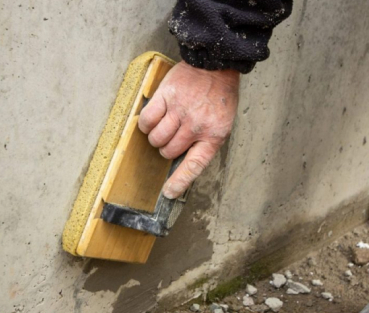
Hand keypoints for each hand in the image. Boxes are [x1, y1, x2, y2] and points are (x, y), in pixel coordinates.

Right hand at [138, 61, 239, 198]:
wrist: (215, 64)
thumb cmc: (219, 95)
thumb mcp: (222, 123)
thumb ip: (205, 142)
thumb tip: (184, 160)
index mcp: (213, 135)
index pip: (193, 165)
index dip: (179, 181)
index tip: (168, 193)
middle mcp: (196, 125)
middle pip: (169, 151)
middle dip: (167, 149)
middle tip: (172, 137)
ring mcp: (180, 111)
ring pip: (156, 138)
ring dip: (156, 137)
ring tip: (163, 127)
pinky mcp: (166, 97)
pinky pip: (147, 120)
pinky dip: (146, 124)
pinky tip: (152, 119)